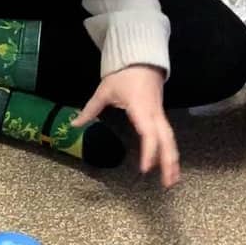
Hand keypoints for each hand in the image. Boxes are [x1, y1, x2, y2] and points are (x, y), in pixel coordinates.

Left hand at [72, 65, 178, 186]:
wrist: (141, 60)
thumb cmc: (123, 76)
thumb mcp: (104, 91)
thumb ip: (90, 110)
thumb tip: (73, 125)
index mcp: (142, 109)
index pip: (148, 133)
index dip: (149, 152)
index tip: (145, 168)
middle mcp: (155, 114)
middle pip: (166, 140)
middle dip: (169, 162)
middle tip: (168, 184)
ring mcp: (160, 115)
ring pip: (170, 139)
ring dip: (172, 159)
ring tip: (172, 180)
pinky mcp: (160, 115)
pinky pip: (167, 135)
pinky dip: (168, 150)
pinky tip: (166, 163)